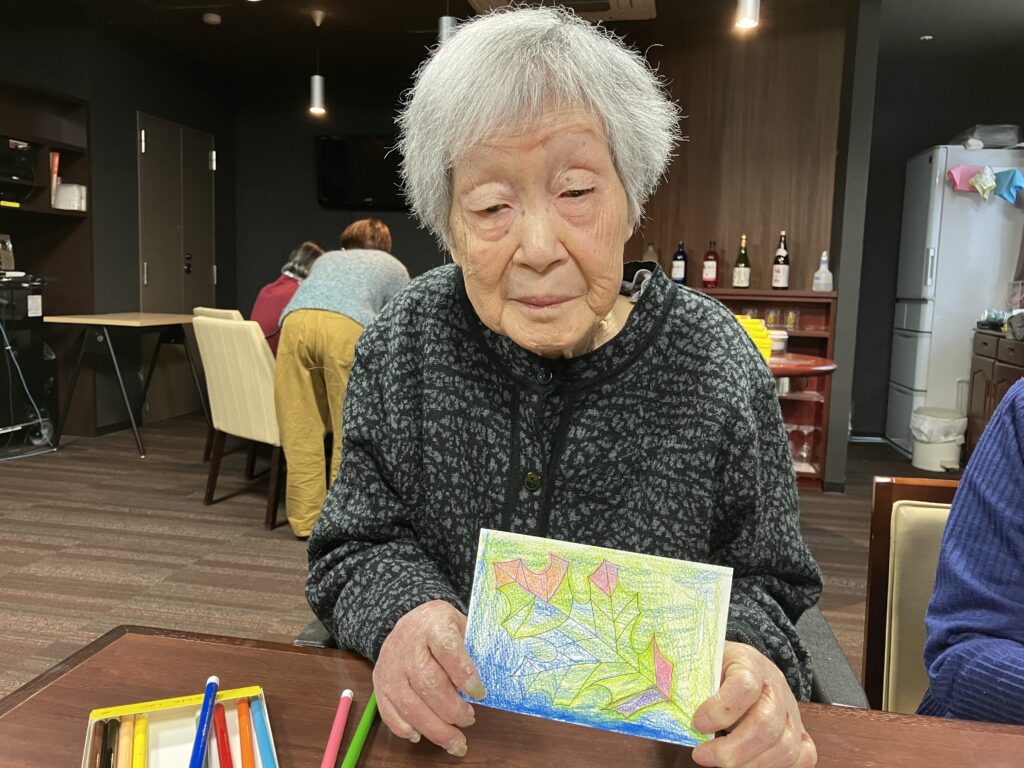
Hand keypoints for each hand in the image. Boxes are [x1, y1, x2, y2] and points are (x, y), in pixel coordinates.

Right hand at [372, 600, 485, 757]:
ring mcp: (391, 666)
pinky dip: (405, 729)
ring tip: (455, 741)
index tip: (479, 693)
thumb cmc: (441, 628)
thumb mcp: (461, 625)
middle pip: (427, 681)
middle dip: (451, 709)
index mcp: (433, 624)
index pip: (446, 648)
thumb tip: (486, 685)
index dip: (463, 673)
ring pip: (409, 704)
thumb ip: (473, 650)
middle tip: (469, 719)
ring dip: (434, 728)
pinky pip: (389, 712)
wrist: (409, 625)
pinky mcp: (380, 683)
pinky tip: (422, 735)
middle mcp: (407, 645)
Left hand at [691, 641, 815, 767]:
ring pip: (785, 747)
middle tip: (701, 755)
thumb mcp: (702, 664)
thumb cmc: (717, 667)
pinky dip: (777, 767)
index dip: (720, 709)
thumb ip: (691, 684)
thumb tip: (670, 706)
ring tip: (720, 764)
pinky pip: (802, 756)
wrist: (744, 664)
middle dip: (732, 750)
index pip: (744, 685)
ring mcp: (791, 712)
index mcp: (750, 663)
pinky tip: (749, 765)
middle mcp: (776, 687)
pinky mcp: (799, 732)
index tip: (697, 723)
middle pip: (766, 724)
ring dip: (749, 764)